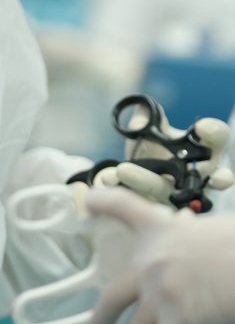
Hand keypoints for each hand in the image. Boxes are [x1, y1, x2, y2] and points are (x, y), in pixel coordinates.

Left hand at [86, 188, 234, 323]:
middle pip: (113, 296)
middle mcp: (149, 264)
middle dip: (103, 318)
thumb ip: (189, 239)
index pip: (124, 207)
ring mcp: (159, 296)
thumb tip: (193, 248)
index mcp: (159, 230)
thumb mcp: (209, 228)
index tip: (88, 204)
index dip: (102, 202)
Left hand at [93, 110, 232, 202]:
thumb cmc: (149, 152)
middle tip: (184, 159)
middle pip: (211, 174)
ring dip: (144, 181)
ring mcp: (181, 198)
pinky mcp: (159, 213)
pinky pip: (145, 208)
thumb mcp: (145, 134)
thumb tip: (142, 110)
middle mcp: (200, 175)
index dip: (214, 132)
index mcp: (201, 148)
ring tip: (121, 170)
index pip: (217, 137)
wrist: (130, 180)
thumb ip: (145, 120)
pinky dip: (124, 194)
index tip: (201, 127)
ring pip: (169, 191)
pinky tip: (107, 180)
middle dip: (199, 170)